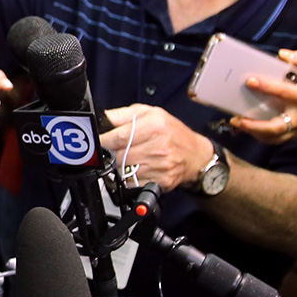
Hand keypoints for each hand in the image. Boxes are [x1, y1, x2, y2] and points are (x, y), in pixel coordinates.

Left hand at [100, 103, 214, 193]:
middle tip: (123, 148)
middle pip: (120, 155)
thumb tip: (101, 119)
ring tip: (134, 157)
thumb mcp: (149, 113)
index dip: (104, 140)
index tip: (100, 141)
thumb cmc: (172, 132)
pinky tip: (142, 168)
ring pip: (125, 171)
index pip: (118, 136)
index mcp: (154, 125)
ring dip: (123, 166)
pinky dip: (132, 177)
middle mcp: (159, 146)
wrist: (196, 155)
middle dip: (115, 153)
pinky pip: (134, 183)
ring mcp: (161, 165)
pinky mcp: (162, 181)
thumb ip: (122, 115)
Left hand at [225, 48, 296, 147]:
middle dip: (254, 124)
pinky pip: (275, 140)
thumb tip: (283, 55)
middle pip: (275, 126)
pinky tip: (247, 127)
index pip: (284, 93)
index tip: (249, 80)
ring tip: (236, 121)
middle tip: (236, 117)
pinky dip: (260, 136)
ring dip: (253, 132)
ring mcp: (296, 129)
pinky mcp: (294, 136)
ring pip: (273, 137)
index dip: (266, 86)